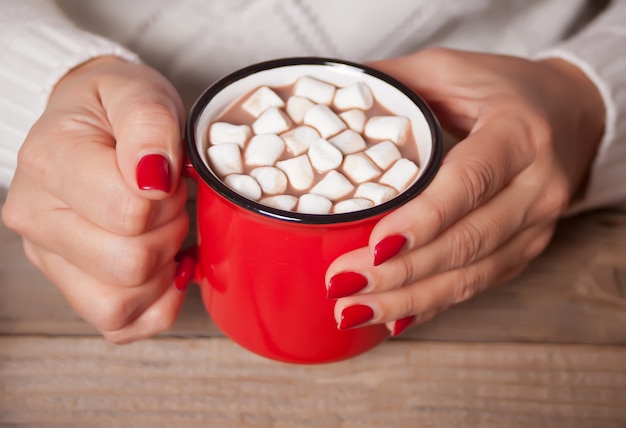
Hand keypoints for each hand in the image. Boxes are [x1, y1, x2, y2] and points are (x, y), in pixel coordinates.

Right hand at [2, 57, 190, 342]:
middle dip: (169, 232)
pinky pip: (120, 324)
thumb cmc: (115, 107)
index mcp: (48, 162)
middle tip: (170, 202)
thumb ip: (149, 125)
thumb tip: (153, 178)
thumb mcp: (138, 92)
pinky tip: (165, 267)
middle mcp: (37, 217)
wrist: (92, 124)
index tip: (168, 175)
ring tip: (162, 230)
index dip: (168, 198)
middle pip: (128, 263)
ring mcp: (50, 258)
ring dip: (161, 271)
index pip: (129, 213)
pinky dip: (156, 303)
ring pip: (119, 304)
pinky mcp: (71, 286)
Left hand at [325, 48, 604, 334]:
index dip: (424, 218)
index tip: (376, 244)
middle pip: (467, 242)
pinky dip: (431, 304)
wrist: (570, 115)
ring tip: (353, 310)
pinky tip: (392, 316)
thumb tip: (330, 93)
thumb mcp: (452, 70)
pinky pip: (477, 286)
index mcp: (519, 135)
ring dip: (408, 299)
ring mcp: (535, 227)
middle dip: (400, 272)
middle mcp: (537, 188)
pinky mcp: (525, 250)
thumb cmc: (506, 90)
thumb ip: (396, 82)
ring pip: (471, 276)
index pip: (470, 182)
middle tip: (342, 283)